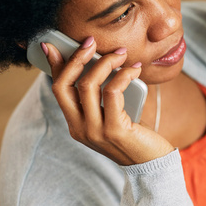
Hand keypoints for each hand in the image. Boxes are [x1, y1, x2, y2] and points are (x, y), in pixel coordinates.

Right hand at [44, 37, 173, 165]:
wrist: (152, 164)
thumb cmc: (134, 135)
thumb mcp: (112, 115)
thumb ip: (101, 97)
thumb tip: (99, 63)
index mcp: (75, 124)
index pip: (58, 89)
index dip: (55, 66)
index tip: (54, 45)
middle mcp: (80, 128)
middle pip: (64, 85)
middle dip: (76, 58)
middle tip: (91, 41)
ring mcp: (95, 131)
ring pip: (88, 85)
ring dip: (105, 63)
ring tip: (121, 53)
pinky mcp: (114, 130)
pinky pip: (112, 93)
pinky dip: (123, 75)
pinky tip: (134, 69)